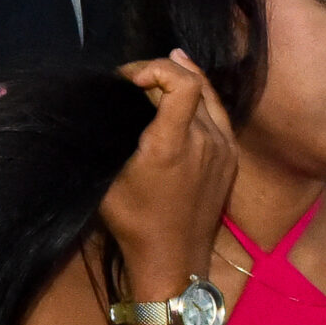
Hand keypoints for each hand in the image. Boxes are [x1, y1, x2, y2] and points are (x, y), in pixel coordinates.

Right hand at [102, 53, 235, 294]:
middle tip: (130, 82)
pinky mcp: (230, 156)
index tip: (127, 79)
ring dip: (180, 81)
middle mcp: (205, 139)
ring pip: (208, 95)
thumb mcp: (107, 179)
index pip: (181, 82)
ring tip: (154, 79)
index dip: (155, 68)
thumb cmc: (133, 221)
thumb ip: (106, 139)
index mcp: (173, 143)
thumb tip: (95, 110)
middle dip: (158, 73)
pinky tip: (181, 97)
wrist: (174, 256)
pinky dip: (199, 98)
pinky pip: (218, 114)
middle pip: (191, 82)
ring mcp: (223, 147)